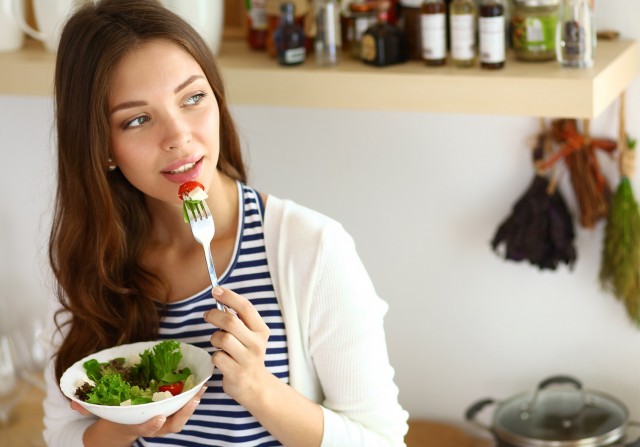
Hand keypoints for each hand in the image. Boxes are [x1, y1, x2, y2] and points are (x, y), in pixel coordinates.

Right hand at [72, 386, 206, 444]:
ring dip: (192, 404)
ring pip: (180, 419)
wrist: (118, 430)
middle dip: (183, 414)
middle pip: (170, 426)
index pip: (144, 428)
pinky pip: (182, 408)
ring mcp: (162, 421)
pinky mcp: (169, 412)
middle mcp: (151, 425)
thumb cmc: (111, 416)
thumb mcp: (98, 413)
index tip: (158, 417)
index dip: (151, 425)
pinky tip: (200, 383)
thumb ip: (86, 406)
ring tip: (202, 388)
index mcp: (134, 426)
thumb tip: (73, 401)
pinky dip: (192, 398)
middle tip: (193, 399)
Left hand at [204, 286, 270, 404]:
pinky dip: (215, 356)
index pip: (246, 307)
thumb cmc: (247, 355)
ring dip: (214, 338)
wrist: (256, 386)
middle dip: (214, 315)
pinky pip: (217, 357)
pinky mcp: (237, 373)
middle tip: (207, 315)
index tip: (215, 290)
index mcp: (261, 331)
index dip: (229, 296)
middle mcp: (257, 344)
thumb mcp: (250, 336)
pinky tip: (221, 360)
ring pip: (222, 338)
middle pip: (230, 321)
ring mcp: (247, 359)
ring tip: (218, 343)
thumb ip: (239, 320)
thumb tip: (220, 299)